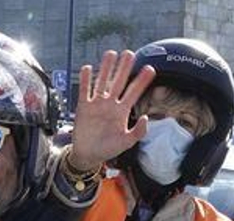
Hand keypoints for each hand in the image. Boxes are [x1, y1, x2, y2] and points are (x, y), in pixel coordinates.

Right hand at [68, 51, 156, 172]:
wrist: (88, 155)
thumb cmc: (108, 149)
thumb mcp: (126, 143)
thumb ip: (138, 132)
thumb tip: (146, 117)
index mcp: (123, 111)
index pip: (134, 92)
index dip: (142, 81)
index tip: (150, 68)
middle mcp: (110, 104)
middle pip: (118, 82)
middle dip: (124, 68)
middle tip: (129, 53)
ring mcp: (97, 104)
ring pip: (102, 82)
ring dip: (106, 68)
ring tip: (110, 54)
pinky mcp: (83, 107)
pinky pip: (84, 91)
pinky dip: (85, 80)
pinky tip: (87, 68)